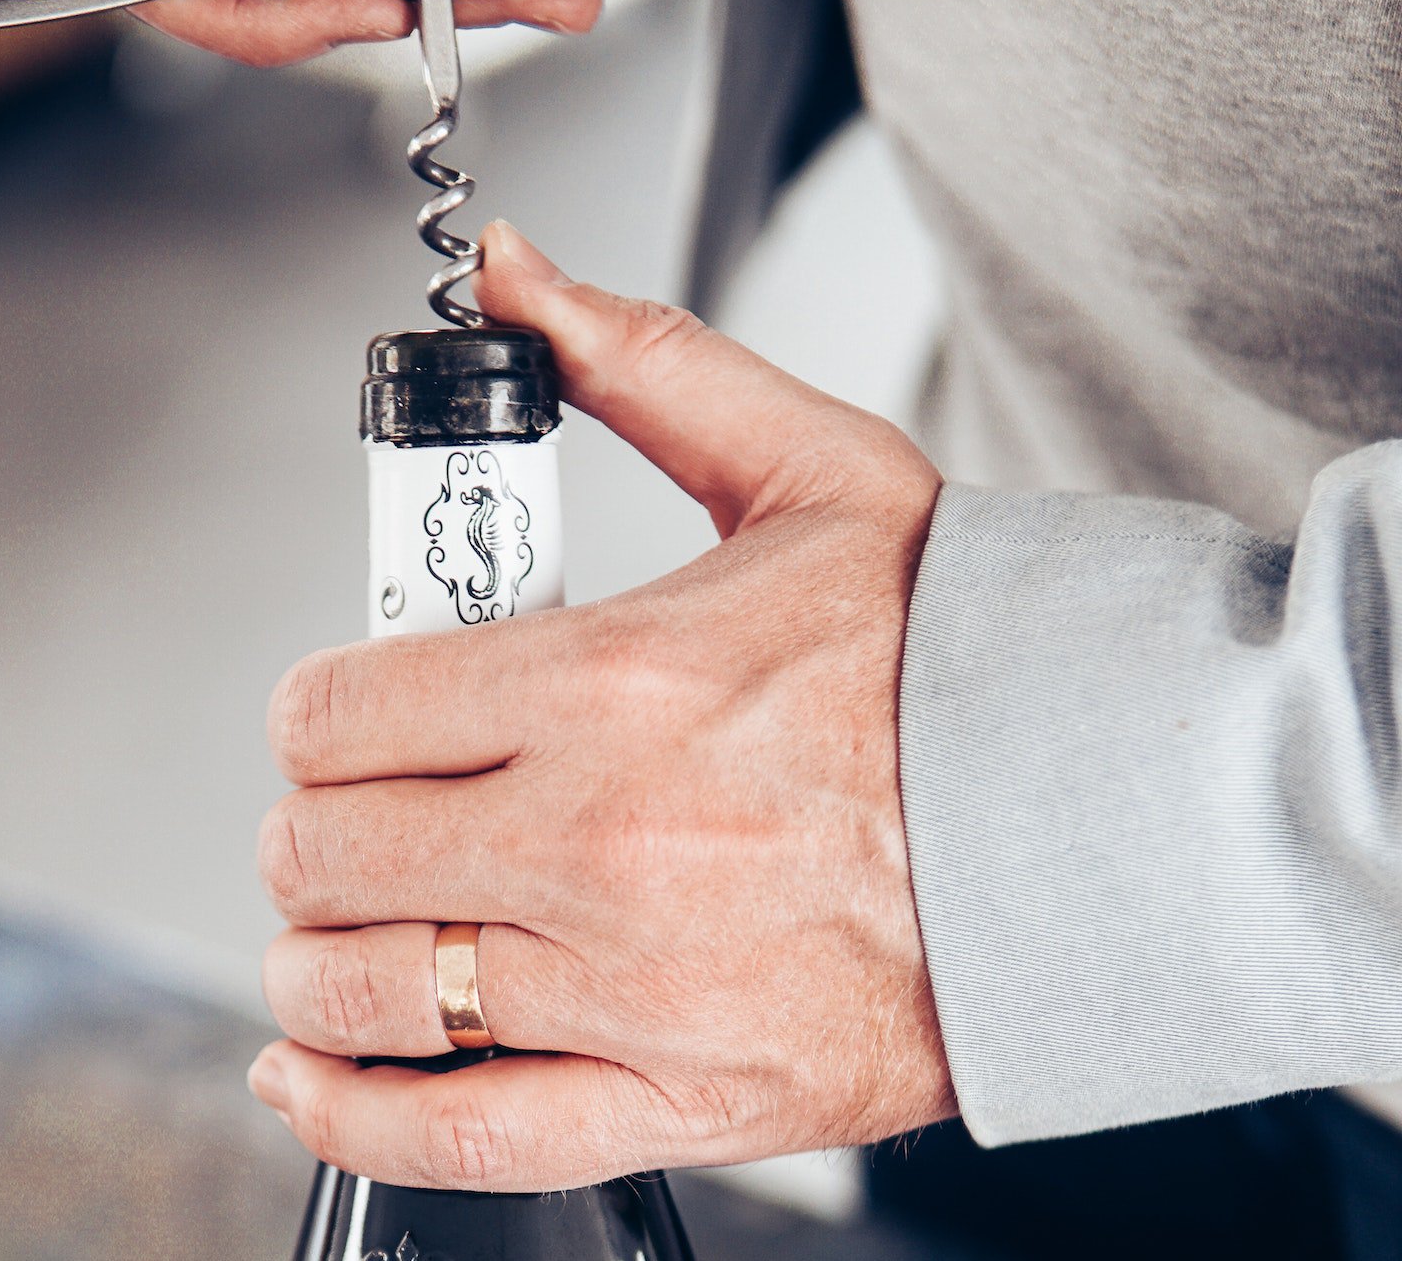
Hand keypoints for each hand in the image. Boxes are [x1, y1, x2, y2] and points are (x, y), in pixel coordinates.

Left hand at [246, 222, 955, 1189]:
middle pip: (325, 851)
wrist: (1099, 825)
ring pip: (365, 987)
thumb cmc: (959, 658)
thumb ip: (640, 363)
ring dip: (315, 957)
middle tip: (353, 812)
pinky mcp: (679, 1092)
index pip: (339, 711)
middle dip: (312, 827)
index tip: (341, 718)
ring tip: (342, 927)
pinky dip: (354, 1109)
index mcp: (611, 680)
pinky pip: (460, 1131)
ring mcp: (632, 981)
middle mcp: (602, 837)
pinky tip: (313, 1067)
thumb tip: (515, 280)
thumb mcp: (807, 467)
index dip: (313, 713)